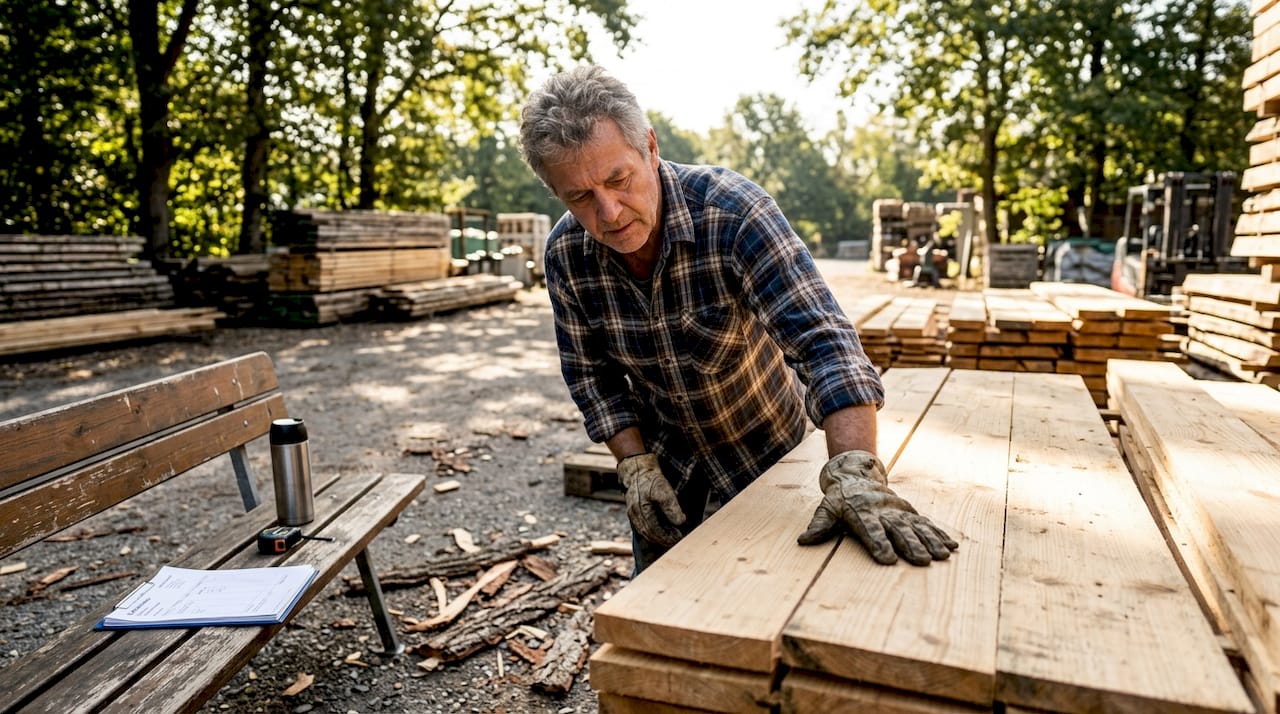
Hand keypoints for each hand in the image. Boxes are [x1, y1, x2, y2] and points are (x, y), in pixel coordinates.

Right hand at [617, 453, 685, 547]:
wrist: (638, 470)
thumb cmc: (651, 479)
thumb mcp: (664, 490)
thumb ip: (671, 507)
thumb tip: (680, 522)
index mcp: (642, 510)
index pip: (655, 530)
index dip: (667, 536)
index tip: (679, 538)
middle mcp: (635, 514)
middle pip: (649, 533)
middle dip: (663, 539)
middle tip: (676, 540)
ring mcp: (632, 513)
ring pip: (644, 531)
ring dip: (657, 537)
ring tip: (670, 537)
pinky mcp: (632, 511)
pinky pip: (641, 526)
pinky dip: (651, 531)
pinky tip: (659, 530)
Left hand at [798, 450, 957, 565]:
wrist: (858, 474)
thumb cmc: (840, 498)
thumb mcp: (827, 508)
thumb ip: (819, 525)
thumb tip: (803, 540)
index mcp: (862, 512)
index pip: (870, 529)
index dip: (878, 543)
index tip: (887, 559)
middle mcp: (883, 511)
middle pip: (898, 530)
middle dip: (911, 545)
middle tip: (922, 561)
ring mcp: (898, 511)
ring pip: (916, 527)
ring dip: (930, 541)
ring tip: (941, 556)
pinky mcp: (909, 512)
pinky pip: (925, 523)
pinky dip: (938, 534)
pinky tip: (951, 546)